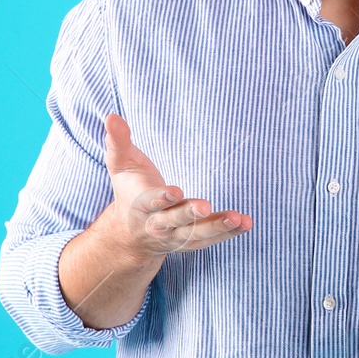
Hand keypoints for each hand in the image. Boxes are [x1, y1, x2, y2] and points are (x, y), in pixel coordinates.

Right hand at [100, 112, 252, 256]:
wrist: (130, 233)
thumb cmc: (129, 189)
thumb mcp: (120, 165)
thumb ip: (117, 142)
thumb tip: (111, 116)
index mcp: (141, 206)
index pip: (151, 203)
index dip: (162, 198)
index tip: (176, 191)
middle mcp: (158, 225)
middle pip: (174, 222)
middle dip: (189, 214)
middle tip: (205, 206)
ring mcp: (176, 236)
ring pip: (197, 234)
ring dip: (218, 227)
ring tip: (237, 218)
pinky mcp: (192, 241)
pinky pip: (212, 239)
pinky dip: (230, 233)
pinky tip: (246, 223)